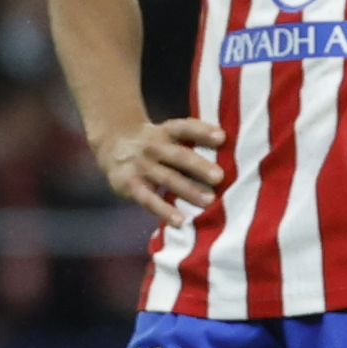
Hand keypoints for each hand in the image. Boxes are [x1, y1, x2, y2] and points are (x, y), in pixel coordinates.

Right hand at [93, 116, 224, 225]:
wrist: (113, 145)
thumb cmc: (157, 144)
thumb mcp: (169, 136)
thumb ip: (193, 143)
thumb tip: (233, 156)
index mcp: (166, 131)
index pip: (185, 127)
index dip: (203, 131)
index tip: (222, 137)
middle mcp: (153, 146)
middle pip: (178, 155)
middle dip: (198, 166)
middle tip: (220, 177)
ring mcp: (141, 165)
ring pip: (167, 178)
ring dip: (188, 190)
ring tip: (209, 201)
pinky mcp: (129, 185)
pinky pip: (149, 199)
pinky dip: (164, 210)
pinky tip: (180, 220)